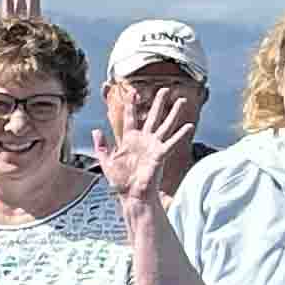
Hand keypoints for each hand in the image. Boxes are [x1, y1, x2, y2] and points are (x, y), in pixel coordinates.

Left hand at [93, 84, 196, 205]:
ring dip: (173, 113)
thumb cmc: (120, 181)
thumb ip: (102, 146)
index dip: (131, 105)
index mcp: (129, 140)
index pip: (131, 117)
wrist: (131, 195)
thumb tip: (96, 131)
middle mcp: (143, 140)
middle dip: (158, 102)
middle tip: (165, 89)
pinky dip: (180, 134)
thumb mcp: (106, 162)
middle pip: (152, 116)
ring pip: (165, 125)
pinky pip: (171, 142)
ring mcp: (153, 146)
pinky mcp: (160, 154)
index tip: (133, 92)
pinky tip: (188, 126)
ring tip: (181, 100)